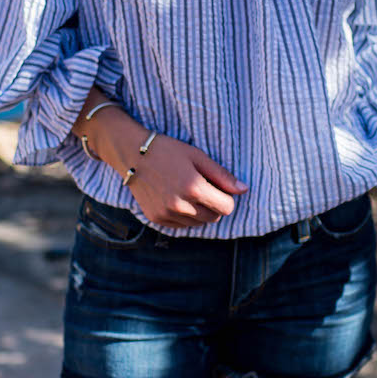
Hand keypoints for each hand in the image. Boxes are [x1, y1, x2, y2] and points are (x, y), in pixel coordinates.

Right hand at [128, 132, 248, 227]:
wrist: (133, 154)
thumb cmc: (168, 151)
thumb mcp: (198, 156)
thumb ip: (222, 175)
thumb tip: (244, 189)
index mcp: (194, 188)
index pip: (226, 207)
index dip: (226, 197)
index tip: (218, 187)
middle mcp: (181, 206)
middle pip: (214, 218)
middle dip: (214, 205)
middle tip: (202, 187)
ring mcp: (167, 214)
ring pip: (198, 224)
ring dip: (199, 212)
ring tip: (187, 192)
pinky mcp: (157, 219)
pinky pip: (181, 226)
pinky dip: (184, 216)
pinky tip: (176, 198)